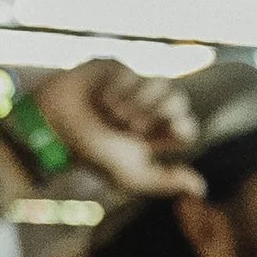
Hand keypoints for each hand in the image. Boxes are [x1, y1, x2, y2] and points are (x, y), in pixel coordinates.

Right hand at [30, 61, 203, 199]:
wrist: (55, 128)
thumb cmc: (91, 155)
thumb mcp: (132, 175)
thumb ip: (167, 181)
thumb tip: (202, 189)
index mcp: (156, 135)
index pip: (187, 126)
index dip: (181, 128)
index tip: (167, 134)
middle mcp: (148, 109)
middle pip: (179, 101)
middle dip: (156, 115)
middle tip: (130, 127)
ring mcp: (133, 86)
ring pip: (159, 84)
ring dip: (135, 104)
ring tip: (111, 114)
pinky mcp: (116, 67)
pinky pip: (133, 72)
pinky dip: (116, 91)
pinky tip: (99, 98)